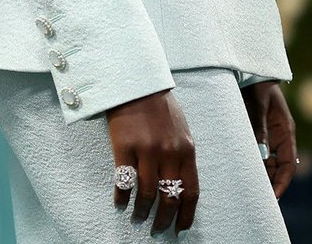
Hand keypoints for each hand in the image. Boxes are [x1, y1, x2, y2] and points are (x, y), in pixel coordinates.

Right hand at [106, 89, 198, 235]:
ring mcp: (146, 150)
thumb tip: (181, 184)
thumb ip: (182, 155)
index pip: (191, 192)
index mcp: (186, 149)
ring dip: (143, 211)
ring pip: (147, 194)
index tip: (180, 229)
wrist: (136, 82)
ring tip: (138, 217)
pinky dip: (122, 196)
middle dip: (164, 219)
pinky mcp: (124, 147)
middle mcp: (169, 153)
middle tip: (157, 229)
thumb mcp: (181, 129)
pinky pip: (123, 181)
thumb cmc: (160, 106)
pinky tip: (120, 202)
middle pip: (169, 198)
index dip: (186, 215)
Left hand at [241, 80, 297, 198]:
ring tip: (248, 187)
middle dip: (271, 182)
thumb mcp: (259, 105)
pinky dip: (252, 161)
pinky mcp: (256, 130)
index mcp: (285, 131)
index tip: (274, 196)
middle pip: (278, 166)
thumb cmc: (258, 85)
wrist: (251, 71)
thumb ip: (259, 127)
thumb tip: (261, 153)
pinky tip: (242, 169)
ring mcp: (268, 134)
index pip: (288, 164)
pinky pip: (257, 151)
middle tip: (258, 198)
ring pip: (267, 161)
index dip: (283, 181)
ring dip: (261, 173)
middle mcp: (279, 136)